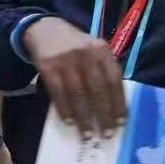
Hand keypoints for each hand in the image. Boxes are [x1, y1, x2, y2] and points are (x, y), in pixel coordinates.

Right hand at [24, 17, 126, 139]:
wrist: (43, 29)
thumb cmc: (73, 46)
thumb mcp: (92, 51)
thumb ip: (102, 70)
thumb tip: (112, 104)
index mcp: (102, 50)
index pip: (114, 80)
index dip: (118, 103)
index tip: (121, 123)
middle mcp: (86, 53)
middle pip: (97, 89)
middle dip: (103, 114)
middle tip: (106, 134)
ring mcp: (66, 59)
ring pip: (78, 94)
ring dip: (83, 117)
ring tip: (87, 134)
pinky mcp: (48, 66)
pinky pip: (58, 92)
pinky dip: (64, 109)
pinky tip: (69, 121)